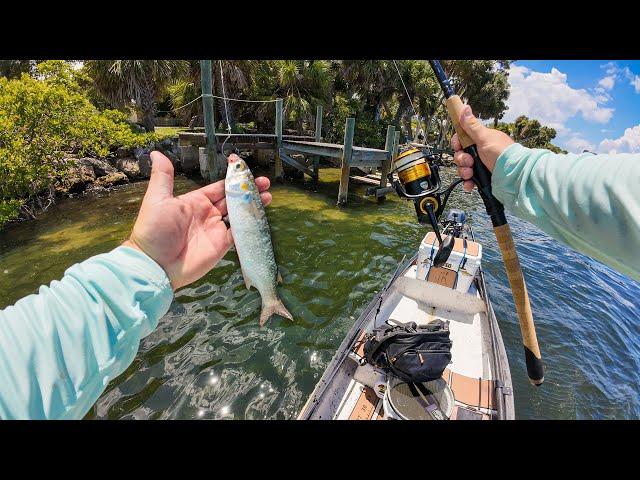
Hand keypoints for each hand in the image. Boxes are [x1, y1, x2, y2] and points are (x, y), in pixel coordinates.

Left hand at [123, 151, 271, 289]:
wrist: (155, 264)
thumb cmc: (153, 231)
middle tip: (264, 182)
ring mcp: (216, 230)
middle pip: (233, 199)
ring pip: (240, 215)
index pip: (219, 187)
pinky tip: (261, 216)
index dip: (233, 179)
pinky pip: (240, 234)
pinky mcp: (221, 245)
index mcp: (195, 201)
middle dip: (249, 190)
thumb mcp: (158, 199)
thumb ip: (164, 176)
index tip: (246, 170)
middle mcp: (208, 214)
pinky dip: (251, 226)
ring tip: (268, 196)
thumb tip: (157, 152)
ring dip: (253, 206)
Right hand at [451, 105, 514, 191]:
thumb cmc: (502, 154)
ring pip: (463, 167)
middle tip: (470, 161)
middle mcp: (480, 152)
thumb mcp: (485, 138)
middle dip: (461, 160)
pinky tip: (470, 184)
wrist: (514, 175)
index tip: (459, 146)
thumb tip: (465, 108)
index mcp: (481, 140)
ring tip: (471, 174)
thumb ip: (472, 125)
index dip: (457, 144)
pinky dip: (468, 182)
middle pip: (460, 154)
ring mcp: (481, 165)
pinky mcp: (482, 177)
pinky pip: (469, 180)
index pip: (462, 139)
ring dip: (464, 171)